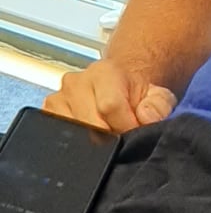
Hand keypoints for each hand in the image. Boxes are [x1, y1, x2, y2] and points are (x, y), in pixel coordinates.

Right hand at [43, 61, 176, 132]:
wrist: (120, 85)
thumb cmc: (136, 93)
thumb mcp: (158, 97)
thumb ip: (158, 107)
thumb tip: (146, 118)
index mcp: (104, 73)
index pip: (109, 106)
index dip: (125, 126)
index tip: (135, 133)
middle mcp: (76, 82)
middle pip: (90, 123)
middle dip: (110, 137)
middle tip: (123, 136)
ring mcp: (59, 97)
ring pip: (75, 131)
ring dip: (93, 139)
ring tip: (109, 132)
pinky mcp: (49, 111)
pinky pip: (60, 132)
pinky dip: (78, 140)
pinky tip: (92, 134)